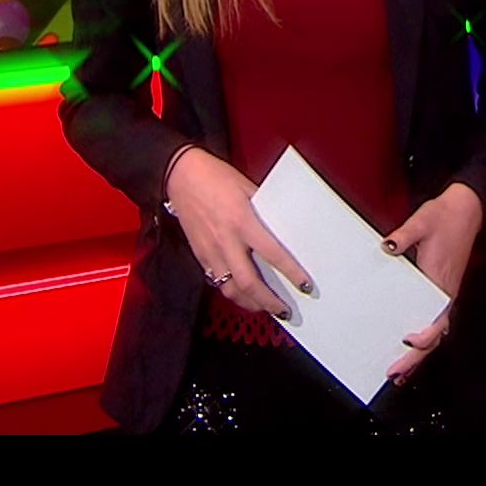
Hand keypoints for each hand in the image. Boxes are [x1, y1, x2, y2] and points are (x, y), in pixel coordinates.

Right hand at [165, 148, 312, 317]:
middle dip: (269, 302)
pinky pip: (217, 281)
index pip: (273, 254)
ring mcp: (210, 250)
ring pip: (230, 289)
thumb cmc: (215, 177)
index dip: (291, 273)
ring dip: (250, 303)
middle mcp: (226, 240)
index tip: (304, 285)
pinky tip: (243, 294)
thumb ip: (264, 212)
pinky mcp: (199, 254)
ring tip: (265, 308)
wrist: (180, 174)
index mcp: (243, 221)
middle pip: (249, 283)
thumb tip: (282, 229)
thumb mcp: (248, 188)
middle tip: (285, 311)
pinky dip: (232, 292)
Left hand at [382, 182, 483, 386]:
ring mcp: (445, 293)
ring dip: (419, 354)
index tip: (408, 342)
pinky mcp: (442, 289)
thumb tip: (387, 246)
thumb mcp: (421, 221)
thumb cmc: (444, 216)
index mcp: (441, 280)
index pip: (438, 320)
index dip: (425, 337)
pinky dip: (424, 339)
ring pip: (436, 333)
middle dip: (416, 359)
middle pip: (435, 336)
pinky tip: (411, 346)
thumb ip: (403, 235)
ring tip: (400, 371)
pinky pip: (435, 321)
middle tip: (395, 373)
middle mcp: (446, 292)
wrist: (467, 209)